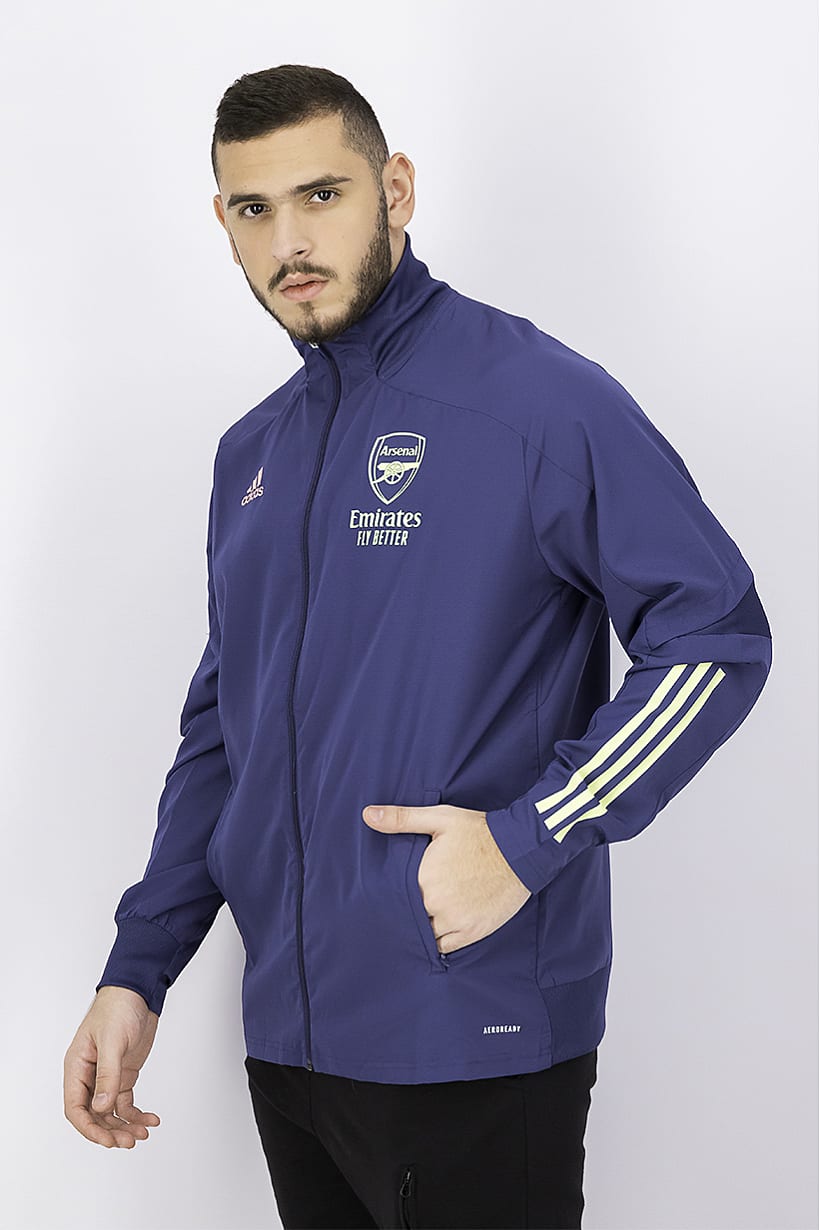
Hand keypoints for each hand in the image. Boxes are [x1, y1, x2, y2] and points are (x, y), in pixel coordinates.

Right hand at [63, 985, 160, 1147]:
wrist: (138, 990)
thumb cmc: (118, 1007)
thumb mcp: (112, 1041)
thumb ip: (107, 1075)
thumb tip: (102, 1108)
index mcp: (76, 1067)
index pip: (76, 1108)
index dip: (89, 1128)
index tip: (107, 1140)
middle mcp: (89, 1075)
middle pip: (94, 1115)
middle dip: (111, 1131)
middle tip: (130, 1141)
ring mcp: (107, 1076)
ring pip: (111, 1112)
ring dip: (125, 1125)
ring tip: (143, 1133)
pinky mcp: (124, 1074)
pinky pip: (126, 1102)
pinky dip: (137, 1113)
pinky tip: (151, 1119)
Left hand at [363, 801, 530, 953]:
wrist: (521, 850)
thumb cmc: (479, 832)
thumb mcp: (439, 818)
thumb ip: (401, 818)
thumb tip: (368, 814)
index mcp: (423, 878)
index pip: (394, 896)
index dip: (392, 895)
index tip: (391, 893)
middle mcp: (436, 904)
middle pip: (409, 917)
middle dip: (406, 911)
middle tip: (405, 906)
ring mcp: (456, 921)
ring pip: (425, 934)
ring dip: (422, 927)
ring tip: (421, 918)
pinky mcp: (473, 932)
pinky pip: (444, 947)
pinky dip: (438, 941)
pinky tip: (436, 930)